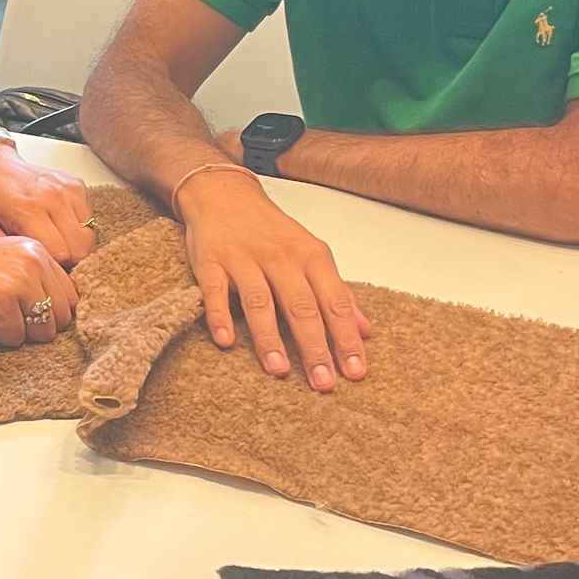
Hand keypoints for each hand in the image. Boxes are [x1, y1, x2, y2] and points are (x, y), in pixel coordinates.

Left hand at [0, 143, 96, 265]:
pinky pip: (90, 219)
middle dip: (67, 259)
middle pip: (80, 247)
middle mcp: (53, 196)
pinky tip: (57, 225)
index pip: (61, 253)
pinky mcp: (77, 185)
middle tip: (48, 256)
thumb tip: (30, 276)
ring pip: (89, 234)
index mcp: (29, 208)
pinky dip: (78, 228)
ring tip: (52, 240)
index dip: (54, 267)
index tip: (41, 265)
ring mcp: (68, 188)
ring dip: (74, 244)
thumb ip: (8, 254)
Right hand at [0, 230, 77, 345]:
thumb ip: (34, 279)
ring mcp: (19, 278)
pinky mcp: (1, 298)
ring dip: (16, 330)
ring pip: (42, 330)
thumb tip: (63, 315)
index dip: (48, 312)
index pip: (70, 296)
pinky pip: (14, 338)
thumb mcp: (2, 263)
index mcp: (36, 249)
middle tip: (0, 311)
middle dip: (34, 325)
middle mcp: (34, 259)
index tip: (22, 312)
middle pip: (61, 317)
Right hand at [178, 168, 370, 391]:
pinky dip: (220, 316)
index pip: (335, 303)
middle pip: (301, 307)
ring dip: (269, 337)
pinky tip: (227, 342)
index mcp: (312, 256)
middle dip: (314, 347)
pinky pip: (215, 292)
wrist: (225, 194)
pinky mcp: (211, 262)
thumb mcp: (311, 255)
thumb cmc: (272, 231)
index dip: (346, 338)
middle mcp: (281, 257)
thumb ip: (338, 293)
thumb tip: (366, 331)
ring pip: (260, 302)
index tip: (355, 372)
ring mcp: (244, 259)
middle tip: (323, 383)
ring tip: (279, 370)